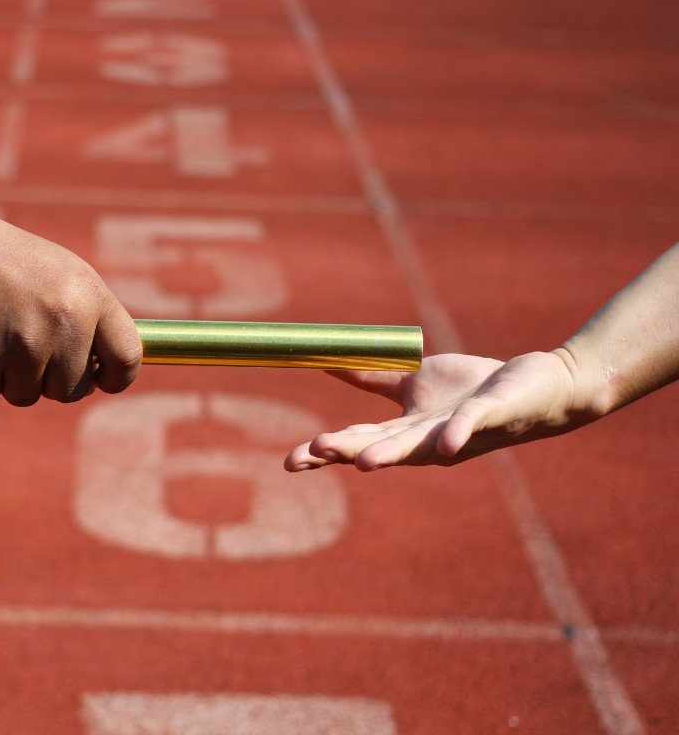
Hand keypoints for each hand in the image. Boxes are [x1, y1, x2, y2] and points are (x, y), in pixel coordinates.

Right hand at [0, 206, 141, 405]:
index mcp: (90, 296)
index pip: (127, 358)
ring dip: (9, 376)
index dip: (114, 378)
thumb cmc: (9, 263)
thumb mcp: (63, 276)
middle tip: (24, 341)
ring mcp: (22, 341)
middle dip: (48, 378)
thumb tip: (107, 376)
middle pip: (71, 390)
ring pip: (27, 395)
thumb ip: (90, 321)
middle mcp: (63, 319)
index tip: (99, 379)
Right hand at [285, 351, 580, 470]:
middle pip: (380, 449)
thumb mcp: (414, 382)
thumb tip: (326, 363)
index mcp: (405, 432)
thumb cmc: (474, 389)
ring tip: (364, 463)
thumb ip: (372, 379)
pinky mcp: (490, 414)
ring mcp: (458, 431)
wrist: (537, 387)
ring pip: (419, 447)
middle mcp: (427, 441)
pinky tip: (446, 446)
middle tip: (313, 453)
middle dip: (346, 453)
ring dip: (390, 454)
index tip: (290, 462)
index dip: (323, 453)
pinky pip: (472, 423)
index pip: (356, 444)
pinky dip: (457, 435)